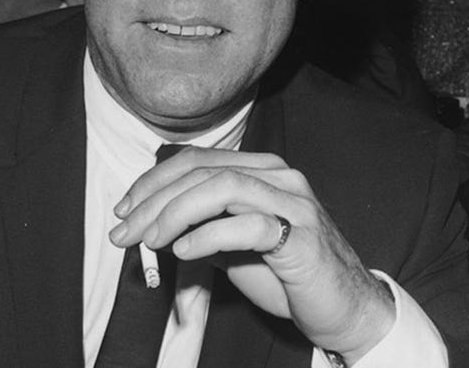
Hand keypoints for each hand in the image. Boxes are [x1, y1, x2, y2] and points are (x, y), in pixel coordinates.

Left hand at [109, 147, 393, 362]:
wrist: (343, 307)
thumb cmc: (289, 278)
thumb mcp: (236, 249)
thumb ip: (203, 230)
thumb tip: (152, 228)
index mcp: (265, 173)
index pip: (200, 160)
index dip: (155, 181)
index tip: (125, 210)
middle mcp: (282, 178)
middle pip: (205, 171)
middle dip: (155, 200)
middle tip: (124, 231)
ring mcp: (295, 204)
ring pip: (224, 187)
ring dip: (175, 213)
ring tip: (150, 240)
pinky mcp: (303, 236)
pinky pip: (248, 226)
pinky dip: (209, 235)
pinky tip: (184, 250)